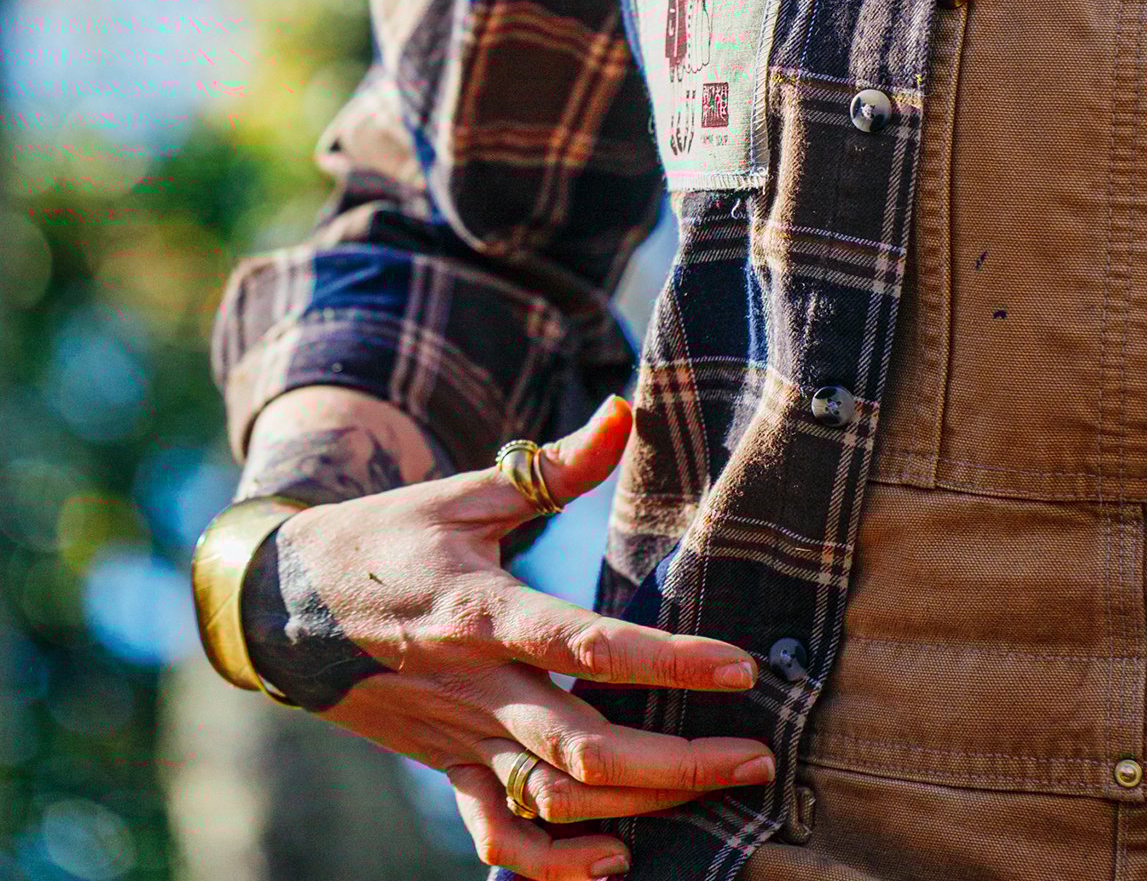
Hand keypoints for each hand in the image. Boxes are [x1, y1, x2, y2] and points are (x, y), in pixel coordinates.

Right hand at [240, 397, 772, 879]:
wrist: (287, 606)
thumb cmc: (390, 538)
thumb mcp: (466, 493)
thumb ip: (553, 466)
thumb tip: (626, 411)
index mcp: (484, 611)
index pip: (587, 646)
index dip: (667, 664)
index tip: (740, 668)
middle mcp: (475, 687)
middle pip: (583, 748)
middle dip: (678, 763)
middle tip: (758, 757)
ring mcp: (460, 738)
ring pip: (554, 800)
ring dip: (639, 809)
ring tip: (720, 794)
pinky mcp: (447, 769)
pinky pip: (498, 838)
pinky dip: (553, 866)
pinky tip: (615, 864)